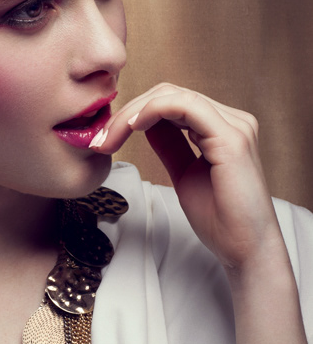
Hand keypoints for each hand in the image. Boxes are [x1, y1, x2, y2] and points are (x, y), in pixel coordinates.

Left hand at [92, 83, 281, 269]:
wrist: (245, 250)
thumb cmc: (220, 219)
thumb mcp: (184, 174)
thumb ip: (169, 146)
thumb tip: (146, 125)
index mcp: (221, 127)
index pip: (171, 102)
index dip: (133, 113)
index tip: (105, 138)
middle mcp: (231, 120)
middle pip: (169, 94)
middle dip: (127, 112)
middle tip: (99, 138)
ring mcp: (234, 126)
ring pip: (173, 96)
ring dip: (133, 112)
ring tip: (109, 137)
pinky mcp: (232, 138)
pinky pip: (187, 107)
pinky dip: (155, 110)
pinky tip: (133, 126)